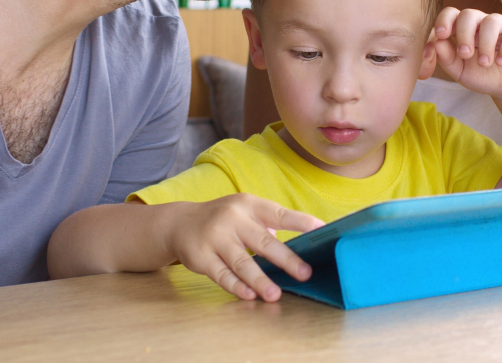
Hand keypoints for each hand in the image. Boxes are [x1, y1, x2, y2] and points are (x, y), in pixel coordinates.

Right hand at [163, 194, 323, 301]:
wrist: (180, 223)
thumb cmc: (223, 219)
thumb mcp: (243, 212)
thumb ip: (267, 226)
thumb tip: (294, 248)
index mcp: (248, 205)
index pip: (279, 213)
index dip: (301, 222)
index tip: (321, 230)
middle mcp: (232, 218)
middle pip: (263, 241)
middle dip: (286, 258)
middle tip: (305, 273)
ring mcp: (215, 237)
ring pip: (241, 261)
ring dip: (260, 279)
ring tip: (275, 294)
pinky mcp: (201, 257)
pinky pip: (222, 274)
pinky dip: (236, 286)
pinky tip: (249, 295)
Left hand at [431, 8, 501, 100]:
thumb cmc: (482, 76)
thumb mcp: (460, 71)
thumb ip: (446, 58)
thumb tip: (436, 43)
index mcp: (464, 28)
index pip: (451, 13)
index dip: (444, 20)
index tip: (442, 35)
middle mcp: (483, 22)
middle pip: (469, 14)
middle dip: (464, 34)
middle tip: (465, 55)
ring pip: (491, 21)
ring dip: (485, 44)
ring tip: (485, 63)